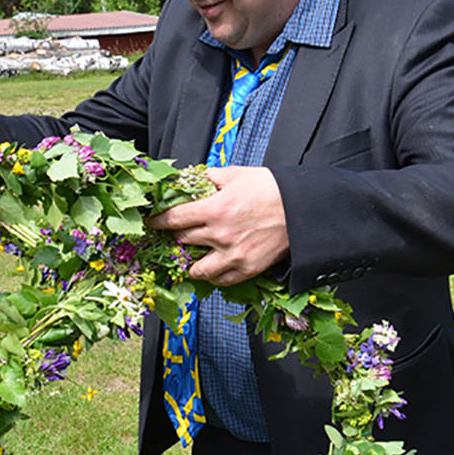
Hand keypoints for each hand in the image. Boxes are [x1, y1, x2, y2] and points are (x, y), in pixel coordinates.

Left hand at [147, 166, 288, 284]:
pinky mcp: (247, 269)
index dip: (158, 221)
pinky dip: (215, 275)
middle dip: (177, 237)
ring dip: (192, 263)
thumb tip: (194, 179)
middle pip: (183, 241)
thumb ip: (211, 178)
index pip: (174, 219)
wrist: (302, 209)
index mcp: (214, 210)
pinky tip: (214, 267)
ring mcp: (233, 255)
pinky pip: (221, 280)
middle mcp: (219, 235)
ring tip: (194, 256)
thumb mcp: (237, 174)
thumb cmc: (271, 189)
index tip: (152, 223)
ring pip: (198, 269)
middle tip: (178, 234)